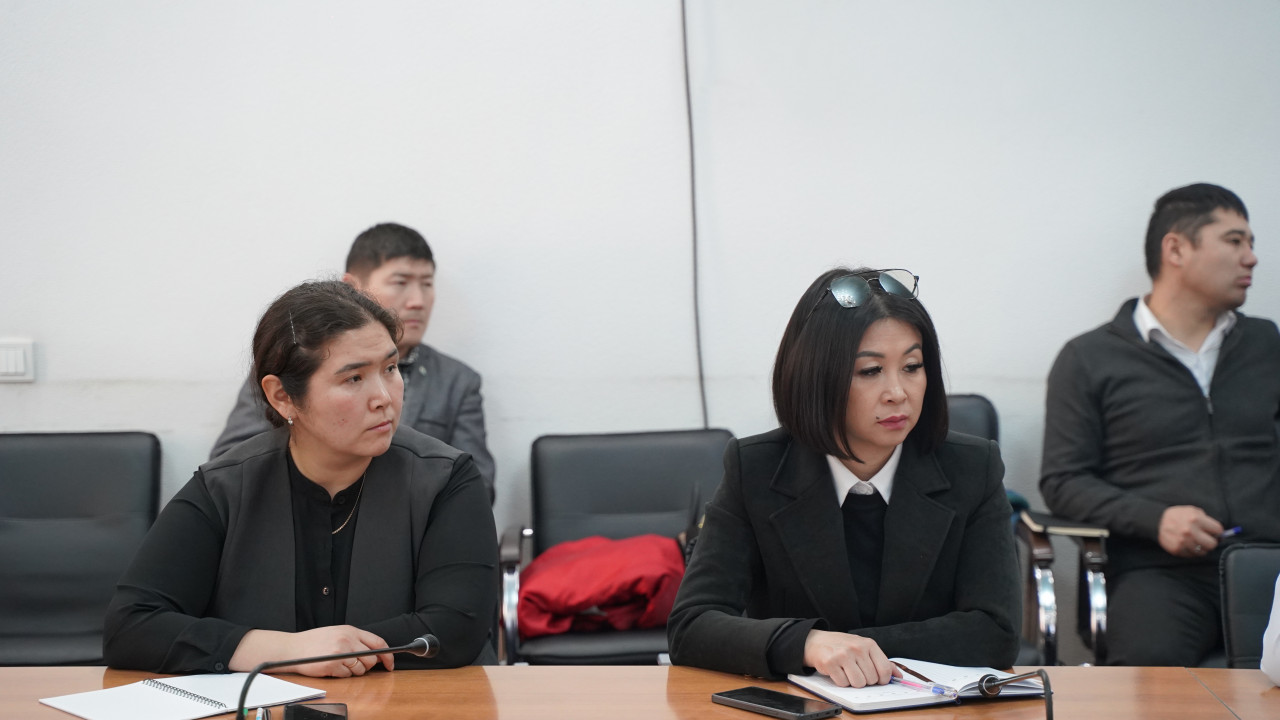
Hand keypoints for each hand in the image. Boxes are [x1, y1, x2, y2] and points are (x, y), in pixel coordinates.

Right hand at [231, 626, 394, 676]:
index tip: (390, 664)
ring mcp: (340, 653)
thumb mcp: (337, 633)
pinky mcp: (332, 665)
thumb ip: (356, 640)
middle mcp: (347, 640)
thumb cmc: (314, 642)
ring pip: (360, 669)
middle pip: (371, 658)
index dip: (387, 655)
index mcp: (350, 630)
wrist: (292, 648)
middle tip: (354, 664)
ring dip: (353, 671)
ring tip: (340, 664)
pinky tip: (332, 668)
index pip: (378, 642)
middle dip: (367, 665)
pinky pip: (347, 676)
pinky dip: (342, 675)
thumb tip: (375, 652)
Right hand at [802, 630, 897, 687]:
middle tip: (856, 671)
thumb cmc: (843, 646)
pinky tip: (837, 671)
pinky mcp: (830, 663)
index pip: (884, 669)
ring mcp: (843, 655)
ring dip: (853, 682)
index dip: (883, 680)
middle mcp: (857, 648)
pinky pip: (843, 683)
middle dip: (865, 680)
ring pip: (858, 684)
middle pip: (871, 679)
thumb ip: (882, 661)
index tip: (877, 680)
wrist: (817, 641)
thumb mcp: (864, 648)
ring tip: (847, 671)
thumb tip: (898, 676)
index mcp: (869, 644)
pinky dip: (841, 681)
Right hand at [1158, 505, 1223, 557]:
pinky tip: (1188, 545)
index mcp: (1195, 519)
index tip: (1214, 532)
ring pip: (1203, 552)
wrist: (1157, 521)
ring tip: (1196, 542)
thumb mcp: (1192, 511)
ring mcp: (1183, 541)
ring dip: (1202, 547)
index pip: (1218, 530)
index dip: (1217, 531)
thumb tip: (1220, 533)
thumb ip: (1206, 520)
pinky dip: (1192, 551)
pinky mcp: (1177, 549)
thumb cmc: (1178, 516)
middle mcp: (1190, 531)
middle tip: (1206, 539)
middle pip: (1212, 544)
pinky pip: (1192, 555)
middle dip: (1211, 541)